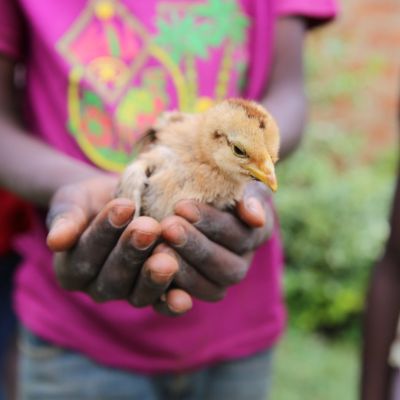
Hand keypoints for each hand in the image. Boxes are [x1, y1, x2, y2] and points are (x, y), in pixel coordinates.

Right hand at [46, 175, 191, 313]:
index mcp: (72, 270)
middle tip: (148, 228)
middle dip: (131, 251)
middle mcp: (98, 288)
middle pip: (112, 278)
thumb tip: (56, 241)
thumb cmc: (92, 201)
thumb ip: (66, 220)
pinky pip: (161, 304)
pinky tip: (184, 299)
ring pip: (137, 293)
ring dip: (153, 277)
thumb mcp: (73, 202)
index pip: (85, 256)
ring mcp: (128, 292)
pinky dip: (171, 303)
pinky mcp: (154, 292)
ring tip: (168, 257)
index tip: (124, 206)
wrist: (120, 200)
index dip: (104, 232)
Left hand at [153, 181, 274, 313]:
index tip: (182, 206)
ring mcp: (218, 281)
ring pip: (210, 289)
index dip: (212, 223)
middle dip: (196, 247)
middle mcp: (240, 264)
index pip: (240, 236)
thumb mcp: (238, 182)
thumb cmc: (217, 185)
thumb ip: (249, 197)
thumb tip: (256, 219)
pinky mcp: (191, 291)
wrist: (197, 195)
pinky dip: (170, 297)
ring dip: (184, 270)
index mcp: (254, 235)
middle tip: (168, 226)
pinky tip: (152, 274)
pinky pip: (186, 303)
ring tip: (160, 246)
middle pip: (227, 268)